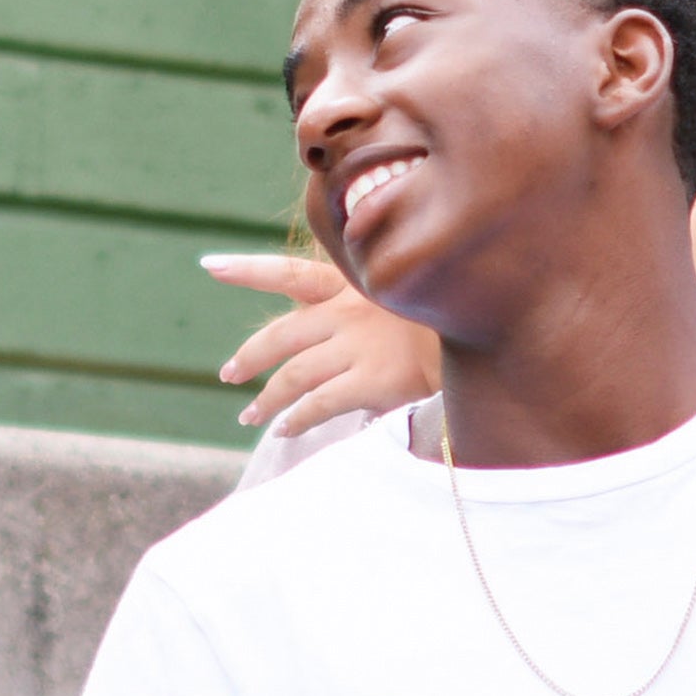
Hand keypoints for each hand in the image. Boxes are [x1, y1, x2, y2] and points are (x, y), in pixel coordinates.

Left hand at [201, 252, 439, 435]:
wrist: (485, 336)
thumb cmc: (445, 318)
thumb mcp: (402, 295)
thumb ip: (367, 307)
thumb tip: (337, 325)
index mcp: (352, 284)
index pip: (289, 273)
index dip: (247, 270)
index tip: (209, 266)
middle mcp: (348, 312)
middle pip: (281, 336)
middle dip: (250, 357)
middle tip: (229, 373)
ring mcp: (358, 346)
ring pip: (293, 375)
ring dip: (268, 399)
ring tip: (251, 415)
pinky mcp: (372, 380)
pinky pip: (318, 404)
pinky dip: (296, 419)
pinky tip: (285, 429)